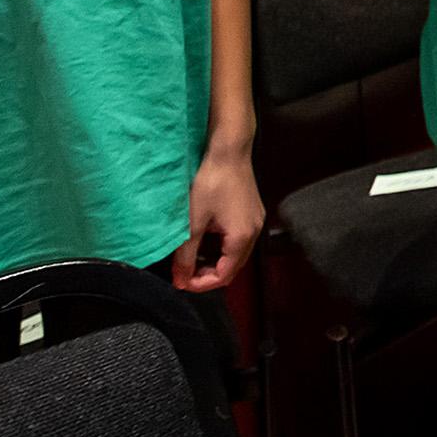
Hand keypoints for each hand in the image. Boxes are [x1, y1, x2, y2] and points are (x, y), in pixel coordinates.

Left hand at [175, 143, 263, 291]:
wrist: (229, 151)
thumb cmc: (211, 183)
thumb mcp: (193, 223)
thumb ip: (186, 256)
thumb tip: (180, 280)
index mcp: (241, 238)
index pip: (224, 276)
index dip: (201, 285)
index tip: (180, 281)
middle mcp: (254, 232)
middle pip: (233, 268)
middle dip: (209, 276)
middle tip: (185, 273)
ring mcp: (256, 221)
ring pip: (237, 255)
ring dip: (216, 262)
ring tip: (193, 259)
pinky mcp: (253, 212)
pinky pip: (240, 240)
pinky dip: (223, 249)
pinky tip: (207, 240)